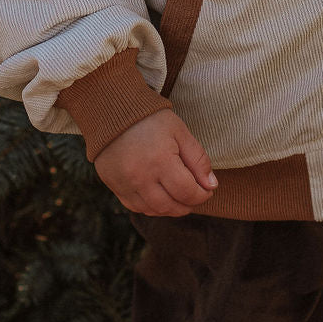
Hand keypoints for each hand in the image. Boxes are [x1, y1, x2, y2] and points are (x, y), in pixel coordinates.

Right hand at [94, 108, 218, 215]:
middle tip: (195, 196)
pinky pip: (135, 207)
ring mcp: (125, 184)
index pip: (187, 192)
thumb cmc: (150, 119)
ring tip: (179, 198)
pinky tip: (159, 198)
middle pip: (171, 206)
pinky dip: (151, 207)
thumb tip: (211, 185)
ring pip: (153, 210)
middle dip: (188, 205)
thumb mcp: (179, 132)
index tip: (207, 190)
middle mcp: (141, 177)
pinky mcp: (114, 185)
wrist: (111, 111)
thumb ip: (198, 159)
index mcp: (160, 161)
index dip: (202, 195)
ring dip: (171, 209)